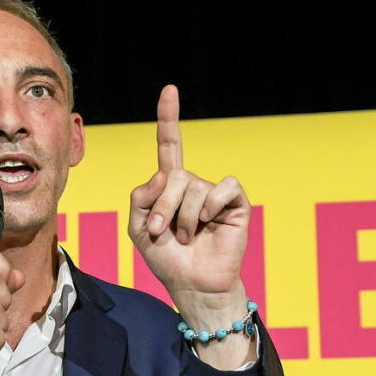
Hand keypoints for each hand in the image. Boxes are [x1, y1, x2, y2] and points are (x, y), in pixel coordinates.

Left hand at [128, 85, 249, 309]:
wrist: (193, 285)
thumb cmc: (167, 259)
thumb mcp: (139, 228)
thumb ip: (141, 198)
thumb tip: (166, 175)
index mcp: (171, 187)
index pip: (170, 146)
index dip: (169, 118)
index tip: (170, 90)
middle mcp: (194, 185)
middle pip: (173, 176)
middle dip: (163, 206)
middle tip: (164, 233)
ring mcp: (215, 194)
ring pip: (194, 187)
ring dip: (184, 218)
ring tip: (187, 238)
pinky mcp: (235, 204)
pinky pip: (223, 187)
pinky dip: (211, 205)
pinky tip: (209, 222)